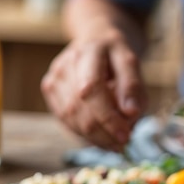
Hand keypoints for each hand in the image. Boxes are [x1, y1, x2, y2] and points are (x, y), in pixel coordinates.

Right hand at [41, 35, 147, 149]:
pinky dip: (85, 134)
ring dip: (95, 137)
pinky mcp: (50, 89)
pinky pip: (66, 120)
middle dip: (103, 132)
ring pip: (71, 118)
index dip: (107, 116)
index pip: (92, 89)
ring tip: (115, 142)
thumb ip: (133, 87)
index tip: (125, 135)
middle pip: (79, 107)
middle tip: (123, 144)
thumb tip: (130, 114)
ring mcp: (54, 77)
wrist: (95, 40)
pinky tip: (101, 136)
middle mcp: (66, 63)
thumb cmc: (116, 57)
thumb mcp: (131, 64)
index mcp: (89, 51)